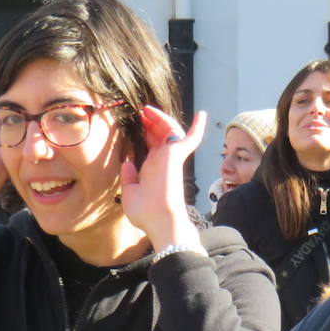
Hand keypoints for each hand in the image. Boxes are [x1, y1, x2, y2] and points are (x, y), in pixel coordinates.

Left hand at [119, 106, 204, 250]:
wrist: (159, 221)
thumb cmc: (146, 214)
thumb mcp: (130, 193)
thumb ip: (129, 178)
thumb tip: (127, 163)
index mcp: (153, 169)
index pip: (153, 147)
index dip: (147, 133)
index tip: (139, 123)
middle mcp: (163, 162)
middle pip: (160, 136)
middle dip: (151, 122)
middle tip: (141, 112)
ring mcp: (170, 158)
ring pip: (170, 132)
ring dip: (160, 119)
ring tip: (147, 109)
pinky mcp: (176, 156)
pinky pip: (190, 139)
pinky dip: (197, 128)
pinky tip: (202, 114)